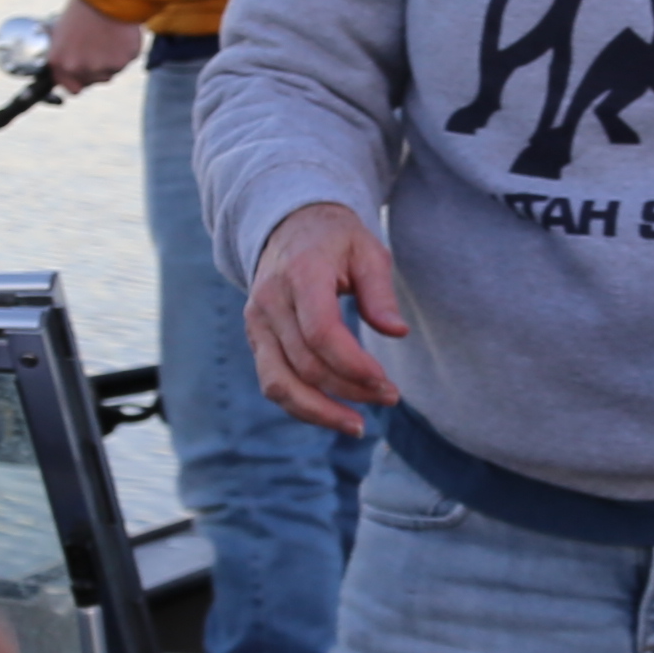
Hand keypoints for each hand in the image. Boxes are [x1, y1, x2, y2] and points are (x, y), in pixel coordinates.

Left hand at [41, 0, 145, 94]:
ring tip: (109, 37)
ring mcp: (99, 67)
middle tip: (99, 47)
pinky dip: (124, 51)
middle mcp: (77, 68)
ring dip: (111, 61)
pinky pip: (125, 62)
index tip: (85, 74)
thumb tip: (67, 68)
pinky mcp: (120, 62)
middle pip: (92, 81)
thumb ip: (64, 55)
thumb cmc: (82, 8)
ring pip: (109, 73)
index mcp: (59, 61)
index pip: (70, 87)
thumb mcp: (62, 31)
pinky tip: (119, 34)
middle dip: (96, 69)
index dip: (79, 81)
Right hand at [244, 200, 408, 434]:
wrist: (289, 226)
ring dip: (320, 412)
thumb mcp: (368, 252)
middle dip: (350, 389)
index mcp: (301, 274)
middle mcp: (270, 301)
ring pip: (280, 383)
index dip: (353, 365)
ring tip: (358, 426)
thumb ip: (380, 292)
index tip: (386, 382)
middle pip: (305, 364)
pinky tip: (334, 414)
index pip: (321, 333)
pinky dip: (302, 405)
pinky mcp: (256, 339)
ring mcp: (257, 322)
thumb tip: (397, 332)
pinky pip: (274, 382)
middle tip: (390, 397)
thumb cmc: (337, 241)